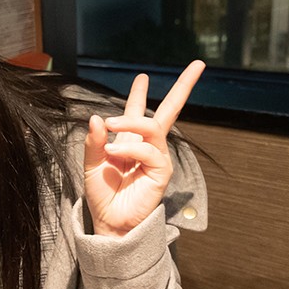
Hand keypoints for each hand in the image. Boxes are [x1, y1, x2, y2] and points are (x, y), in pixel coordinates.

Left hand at [83, 60, 204, 236]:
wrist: (109, 222)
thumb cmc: (102, 196)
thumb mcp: (91, 165)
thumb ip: (93, 142)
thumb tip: (96, 118)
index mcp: (129, 142)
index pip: (138, 113)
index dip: (139, 95)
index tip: (142, 77)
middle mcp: (147, 147)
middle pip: (169, 112)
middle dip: (183, 88)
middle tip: (197, 66)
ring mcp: (156, 158)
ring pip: (153, 128)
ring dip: (131, 122)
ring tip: (110, 125)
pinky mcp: (161, 172)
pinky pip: (150, 151)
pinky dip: (131, 148)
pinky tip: (115, 152)